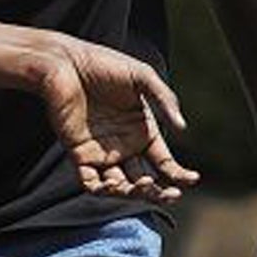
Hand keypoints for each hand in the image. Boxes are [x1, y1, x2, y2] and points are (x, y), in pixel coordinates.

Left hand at [31, 37, 197, 202]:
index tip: (191, 179)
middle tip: (169, 193)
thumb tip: (183, 128)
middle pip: (145, 181)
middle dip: (159, 192)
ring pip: (120, 186)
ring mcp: (101, 152)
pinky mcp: (78, 153)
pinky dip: (102, 189)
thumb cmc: (104, 65)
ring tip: (143, 184)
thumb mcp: (141, 77)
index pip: (164, 163)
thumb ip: (164, 100)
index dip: (179, 175)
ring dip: (133, 193)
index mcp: (143, 132)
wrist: (65, 62)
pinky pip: (90, 182)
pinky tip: (114, 184)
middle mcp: (124, 146)